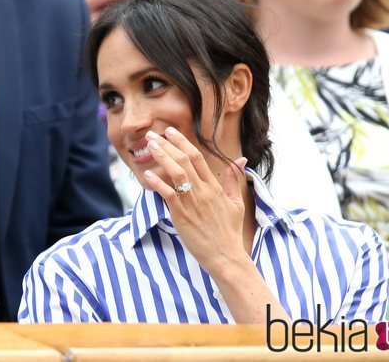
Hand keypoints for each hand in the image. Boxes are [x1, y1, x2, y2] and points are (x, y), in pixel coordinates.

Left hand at [142, 127, 248, 271]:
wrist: (226, 257)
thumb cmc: (229, 232)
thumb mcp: (236, 203)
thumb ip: (233, 181)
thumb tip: (241, 160)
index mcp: (215, 187)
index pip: (198, 157)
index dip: (182, 142)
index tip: (170, 131)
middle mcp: (204, 191)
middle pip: (185, 160)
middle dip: (167, 144)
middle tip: (153, 133)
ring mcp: (193, 203)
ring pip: (177, 173)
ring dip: (162, 157)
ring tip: (150, 146)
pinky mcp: (182, 215)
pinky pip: (169, 195)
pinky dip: (158, 183)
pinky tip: (147, 175)